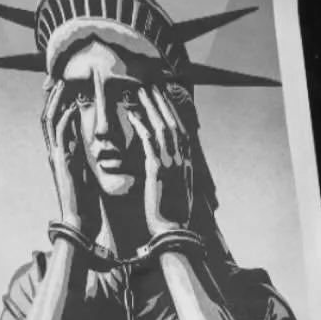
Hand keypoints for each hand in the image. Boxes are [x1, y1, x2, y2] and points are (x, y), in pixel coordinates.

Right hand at [42, 77, 100, 239]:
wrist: (80, 222)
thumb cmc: (86, 202)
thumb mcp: (86, 173)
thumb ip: (83, 157)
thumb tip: (90, 145)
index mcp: (61, 154)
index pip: (55, 122)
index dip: (58, 103)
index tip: (66, 86)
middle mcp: (55, 152)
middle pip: (47, 116)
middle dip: (52, 96)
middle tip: (58, 77)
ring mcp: (56, 156)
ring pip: (49, 121)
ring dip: (56, 101)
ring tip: (63, 84)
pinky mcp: (62, 162)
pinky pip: (61, 135)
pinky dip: (66, 119)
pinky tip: (73, 107)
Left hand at [129, 83, 196, 237]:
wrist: (172, 232)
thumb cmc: (172, 217)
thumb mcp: (178, 192)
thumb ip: (176, 176)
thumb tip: (172, 169)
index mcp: (187, 165)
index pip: (182, 131)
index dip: (173, 113)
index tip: (164, 100)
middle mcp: (182, 160)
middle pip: (173, 123)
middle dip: (162, 103)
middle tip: (152, 86)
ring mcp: (171, 164)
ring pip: (163, 127)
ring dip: (151, 107)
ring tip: (141, 92)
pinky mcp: (158, 170)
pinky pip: (149, 141)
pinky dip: (141, 125)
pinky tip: (132, 114)